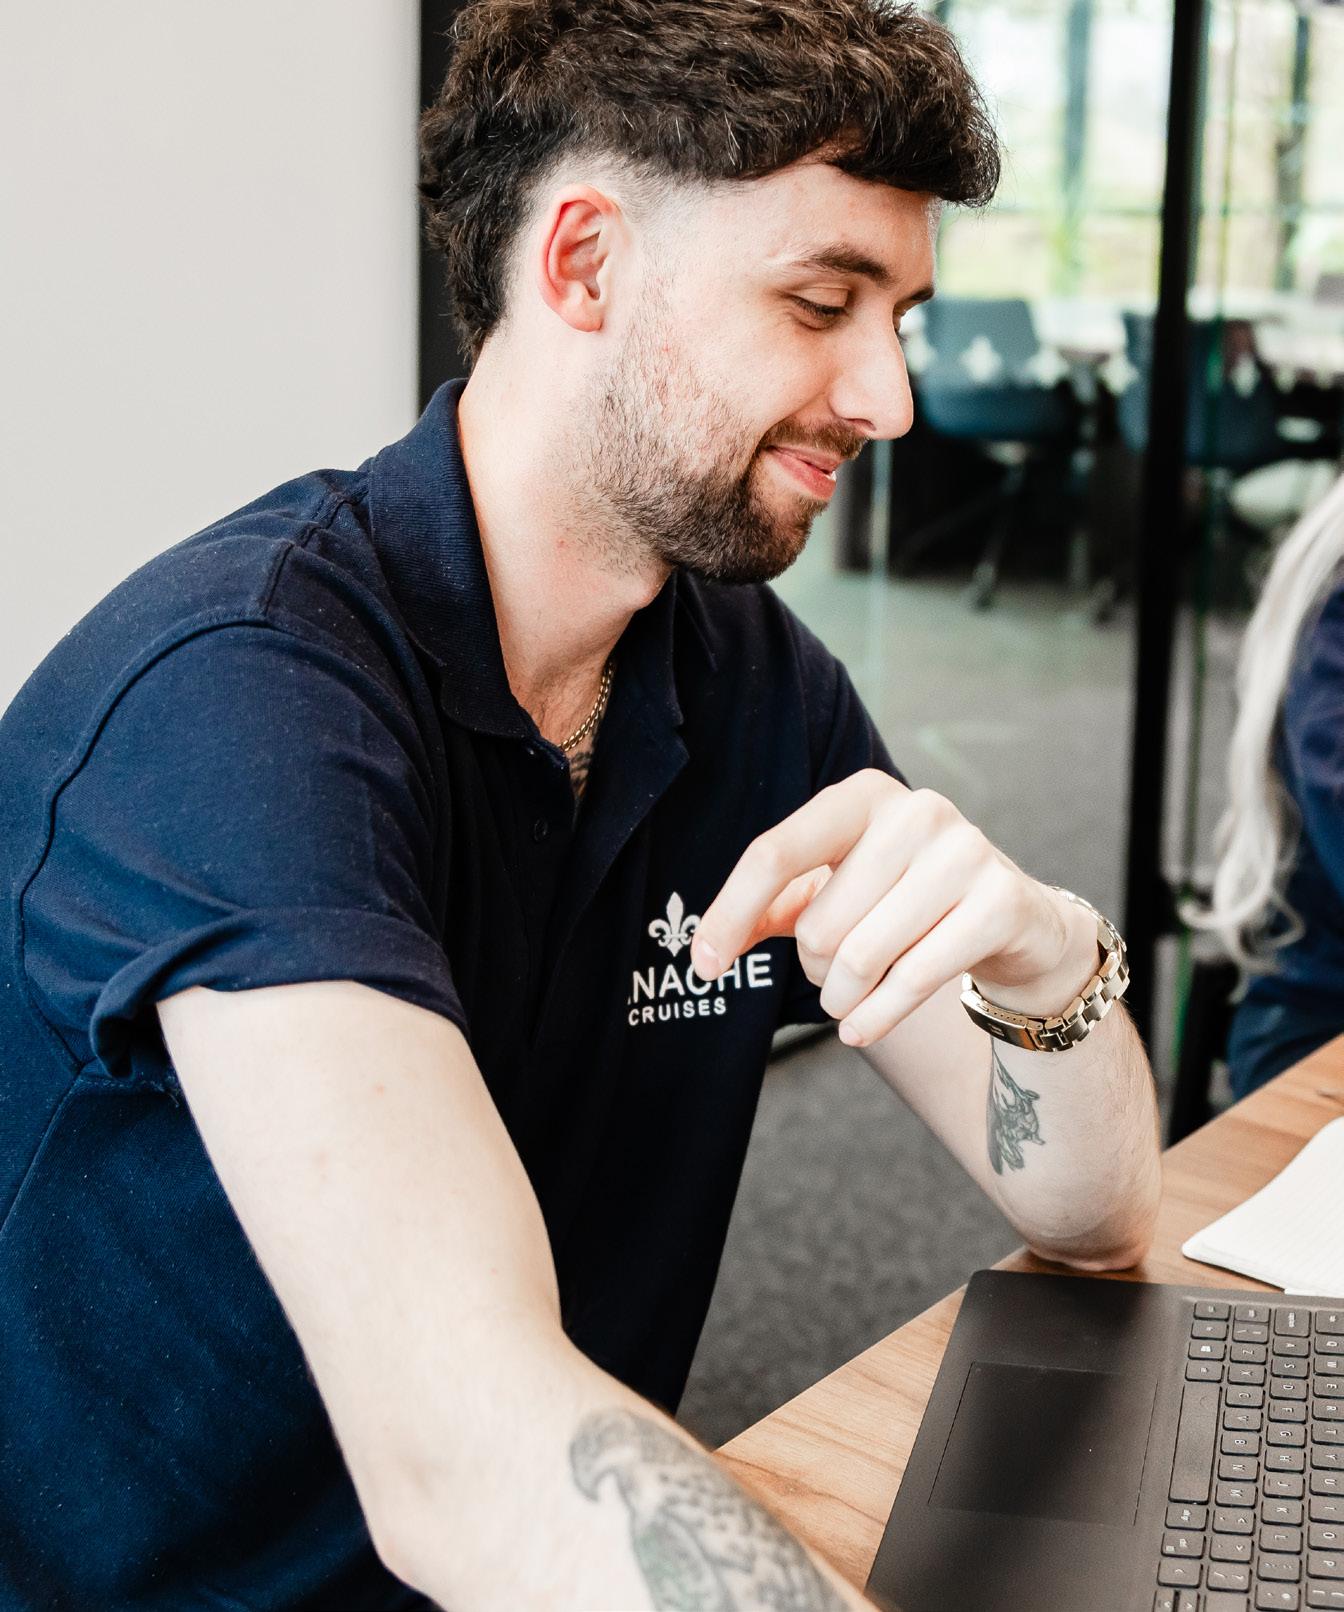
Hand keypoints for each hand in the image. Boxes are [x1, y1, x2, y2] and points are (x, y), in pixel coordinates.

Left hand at [690, 771, 1096, 1047]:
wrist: (1011, 917)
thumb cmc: (903, 900)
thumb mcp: (835, 891)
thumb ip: (771, 908)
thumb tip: (709, 945)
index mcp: (862, 796)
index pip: (776, 854)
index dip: (731, 914)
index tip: (703, 965)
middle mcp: (916, 811)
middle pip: (820, 922)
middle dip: (814, 968)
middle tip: (831, 974)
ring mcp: (964, 853)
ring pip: (861, 956)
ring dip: (843, 997)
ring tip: (850, 996)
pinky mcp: (999, 901)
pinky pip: (913, 979)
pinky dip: (875, 1018)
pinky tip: (861, 1029)